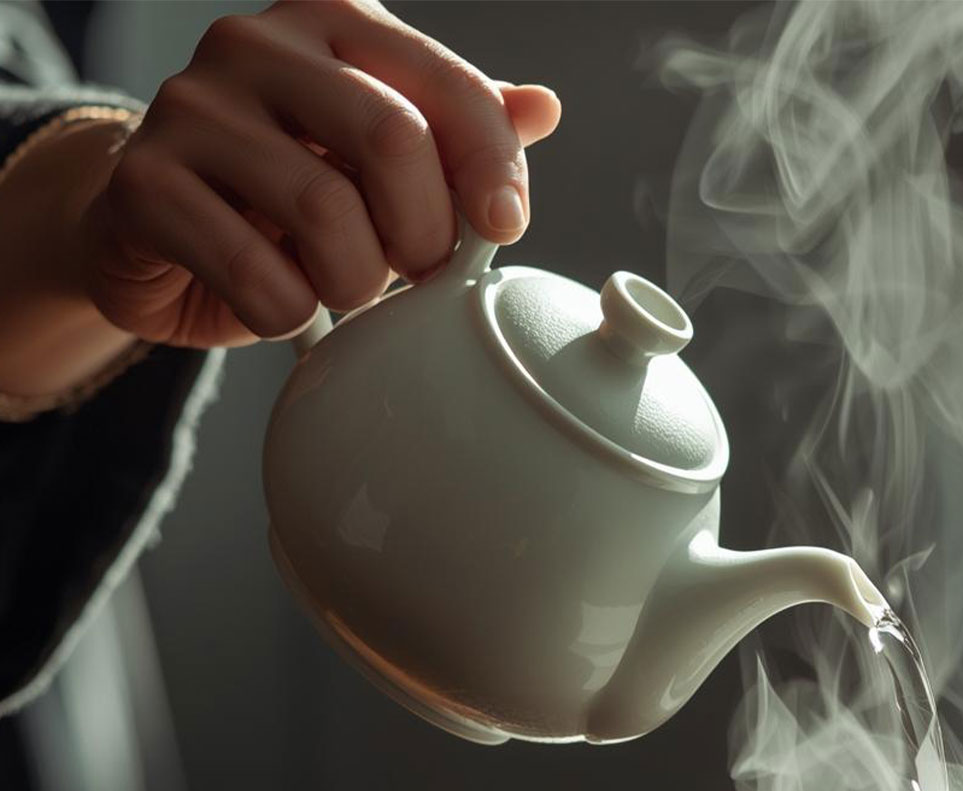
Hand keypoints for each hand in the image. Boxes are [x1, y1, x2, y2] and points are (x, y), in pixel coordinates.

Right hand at [81, 0, 560, 348]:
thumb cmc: (295, 184)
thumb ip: (460, 129)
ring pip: (324, 210)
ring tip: (344, 286)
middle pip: (391, 138)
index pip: (447, 84)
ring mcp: (189, 106)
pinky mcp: (142, 183)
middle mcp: (255, 44)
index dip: (492, 166)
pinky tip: (284, 306)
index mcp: (333, 21)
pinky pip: (253, 273)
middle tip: (418, 270)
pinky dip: (288, 312)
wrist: (162, 221)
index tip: (504, 227)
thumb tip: (543, 108)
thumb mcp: (385, 154)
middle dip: (425, 231)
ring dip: (356, 280)